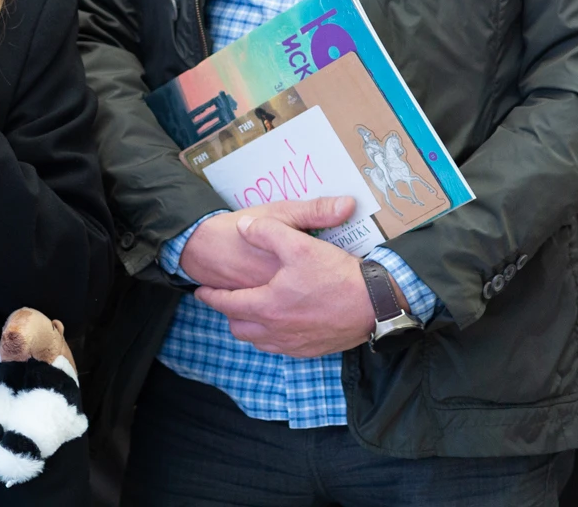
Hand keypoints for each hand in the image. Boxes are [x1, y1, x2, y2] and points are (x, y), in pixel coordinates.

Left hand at [194, 207, 377, 356]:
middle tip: (226, 300)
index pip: (226, 304)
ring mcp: (296, 344)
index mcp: (267, 306)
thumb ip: (266, 231)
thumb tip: (243, 226)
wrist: (377, 304)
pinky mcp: (313, 351)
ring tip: (250, 311)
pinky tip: (279, 323)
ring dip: (249, 327)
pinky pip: (281, 349)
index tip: (200, 290)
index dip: (210, 296)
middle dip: (229, 313)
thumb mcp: (298, 243)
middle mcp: (277, 331)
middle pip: (238, 327)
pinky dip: (272, 337)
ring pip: (259, 341)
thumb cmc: (336, 274)